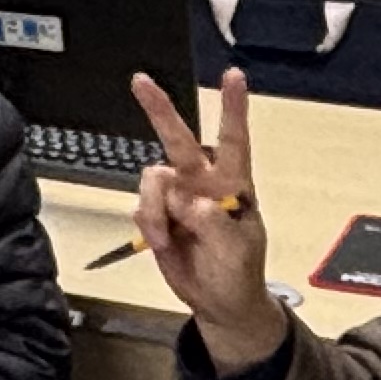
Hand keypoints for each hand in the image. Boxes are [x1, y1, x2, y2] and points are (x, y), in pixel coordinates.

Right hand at [131, 70, 281, 372]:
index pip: (234, 140)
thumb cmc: (239, 274)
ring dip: (154, 209)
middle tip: (141, 81)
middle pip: (179, 140)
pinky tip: (161, 241)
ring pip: (151, 179)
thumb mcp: (239, 253)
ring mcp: (179, 198)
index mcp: (234, 185)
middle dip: (160, 109)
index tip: (233, 75)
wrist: (220, 303)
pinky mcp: (159, 214)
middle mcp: (203, 183)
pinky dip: (148, 225)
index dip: (233, 107)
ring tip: (166, 237)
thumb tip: (193, 203)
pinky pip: (141, 206)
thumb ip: (217, 225)